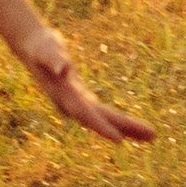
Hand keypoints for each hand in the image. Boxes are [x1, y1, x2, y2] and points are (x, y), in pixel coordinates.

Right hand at [20, 39, 155, 144]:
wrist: (32, 47)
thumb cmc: (41, 46)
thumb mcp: (46, 50)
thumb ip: (54, 59)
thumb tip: (63, 68)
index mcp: (65, 96)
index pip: (86, 114)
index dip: (102, 127)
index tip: (119, 140)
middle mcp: (71, 104)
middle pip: (102, 119)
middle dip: (125, 128)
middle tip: (152, 135)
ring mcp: (77, 103)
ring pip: (105, 119)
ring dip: (126, 128)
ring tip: (151, 136)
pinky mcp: (82, 99)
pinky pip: (103, 113)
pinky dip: (118, 121)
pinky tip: (131, 129)